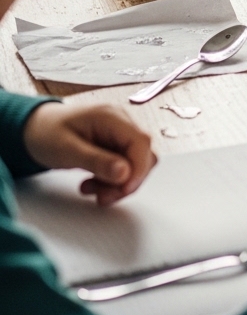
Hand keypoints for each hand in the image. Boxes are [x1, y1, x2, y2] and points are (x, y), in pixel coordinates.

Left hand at [23, 102, 155, 206]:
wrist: (35, 129)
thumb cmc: (47, 134)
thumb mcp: (67, 150)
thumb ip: (97, 161)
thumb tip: (126, 174)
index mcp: (111, 117)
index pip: (141, 142)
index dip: (139, 169)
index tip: (124, 190)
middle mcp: (122, 123)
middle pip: (143, 155)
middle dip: (127, 181)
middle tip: (102, 197)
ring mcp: (120, 135)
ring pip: (136, 165)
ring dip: (118, 184)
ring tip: (90, 190)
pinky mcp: (116, 146)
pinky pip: (125, 168)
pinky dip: (111, 181)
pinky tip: (91, 184)